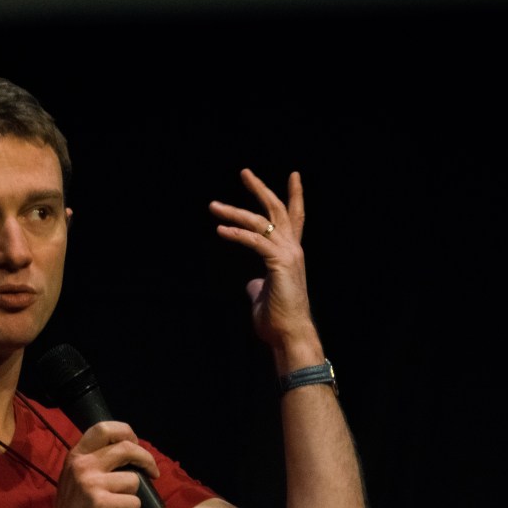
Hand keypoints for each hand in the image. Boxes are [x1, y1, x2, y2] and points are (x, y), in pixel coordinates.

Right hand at [48, 421, 159, 507]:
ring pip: (134, 479)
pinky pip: (134, 502)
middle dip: (146, 459)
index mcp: (76, 455)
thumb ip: (97, 461)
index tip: (135, 444)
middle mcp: (82, 465)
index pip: (104, 427)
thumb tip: (132, 450)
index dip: (126, 432)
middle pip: (126, 447)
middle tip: (152, 472)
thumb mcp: (77, 478)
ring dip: (134, 496)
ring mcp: (91, 483)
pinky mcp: (102, 503)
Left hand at [209, 169, 319, 362]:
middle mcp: (293, 249)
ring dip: (234, 212)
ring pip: (260, 222)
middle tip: (244, 172)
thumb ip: (258, 285)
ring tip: (213, 206)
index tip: (294, 175)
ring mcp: (288, 254)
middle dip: (260, 189)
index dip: (294, 196)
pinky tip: (220, 230)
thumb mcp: (264, 297)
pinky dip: (237, 234)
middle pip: (277, 210)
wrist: (290, 335)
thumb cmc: (278, 320)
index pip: (294, 218)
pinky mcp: (279, 263)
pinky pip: (254, 241)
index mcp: (291, 254)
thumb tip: (251, 283)